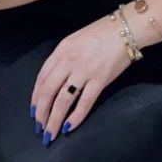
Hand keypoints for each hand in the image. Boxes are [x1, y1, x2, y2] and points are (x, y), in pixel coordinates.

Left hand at [30, 14, 131, 141]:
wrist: (127, 28)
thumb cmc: (102, 32)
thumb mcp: (75, 40)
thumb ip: (63, 58)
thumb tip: (54, 81)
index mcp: (62, 50)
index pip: (42, 78)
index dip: (36, 98)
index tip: (34, 112)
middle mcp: (70, 60)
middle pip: (48, 92)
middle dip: (41, 113)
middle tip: (40, 128)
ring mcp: (85, 70)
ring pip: (63, 100)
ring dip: (54, 120)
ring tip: (50, 134)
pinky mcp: (100, 79)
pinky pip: (85, 102)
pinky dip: (76, 117)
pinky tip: (69, 127)